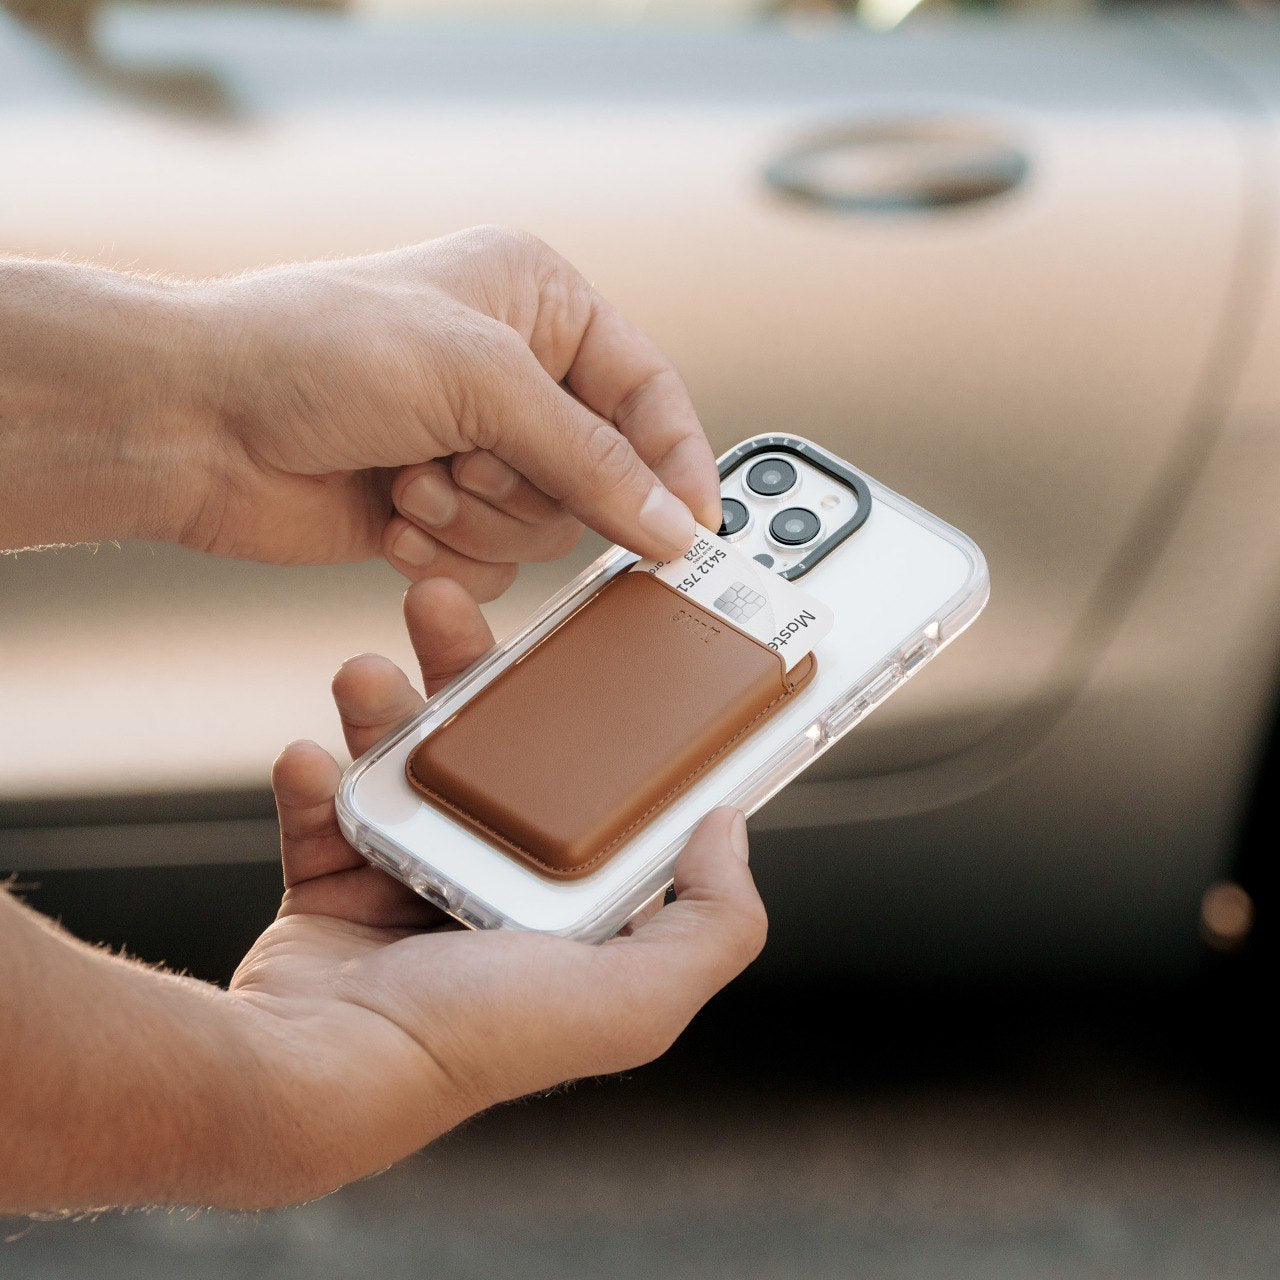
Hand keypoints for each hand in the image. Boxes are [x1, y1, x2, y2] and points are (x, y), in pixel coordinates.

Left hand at [171, 227, 718, 595]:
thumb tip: (676, 525)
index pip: (649, 393)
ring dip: (476, 517)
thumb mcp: (481, 381)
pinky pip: (490, 562)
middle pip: (599, 476)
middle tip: (467, 461)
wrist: (195, 422)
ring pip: (543, 529)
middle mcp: (516, 375)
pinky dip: (444, 549)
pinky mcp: (439, 508)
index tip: (696, 529)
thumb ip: (592, 460)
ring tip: (410, 478)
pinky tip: (389, 512)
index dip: (676, 461)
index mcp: (540, 304)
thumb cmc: (317, 351)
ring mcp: (475, 446)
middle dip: (527, 486)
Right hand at [229, 577, 765, 1203]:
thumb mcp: (634, 997)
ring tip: (367, 672)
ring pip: (404, 768)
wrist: (313, 1081)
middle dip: (470, 681)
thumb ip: (715, 924)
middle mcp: (493, 894)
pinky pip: (327, 810)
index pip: (593, 797)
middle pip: (492, 759)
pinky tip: (308, 758)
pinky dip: (314, 779)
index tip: (581, 650)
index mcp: (566, 912)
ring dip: (383, 710)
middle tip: (446, 612)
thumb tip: (730, 825)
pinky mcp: (332, 889)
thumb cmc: (475, 1041)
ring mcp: (407, 889)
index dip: (595, 724)